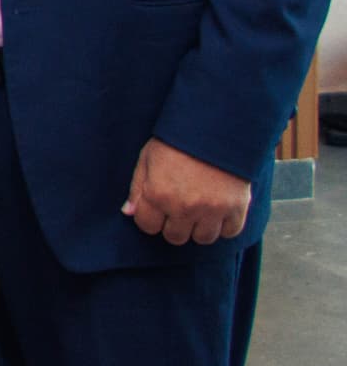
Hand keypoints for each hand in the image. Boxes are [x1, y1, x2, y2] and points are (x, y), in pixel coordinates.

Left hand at [123, 137, 251, 244]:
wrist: (217, 127)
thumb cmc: (177, 141)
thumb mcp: (148, 158)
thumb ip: (137, 188)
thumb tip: (129, 213)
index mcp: (158, 194)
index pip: (148, 227)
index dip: (151, 218)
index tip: (158, 208)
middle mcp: (184, 207)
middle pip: (175, 237)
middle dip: (174, 224)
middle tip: (179, 207)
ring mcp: (212, 210)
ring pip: (203, 239)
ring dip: (199, 228)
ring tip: (200, 209)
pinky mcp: (237, 208)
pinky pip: (230, 232)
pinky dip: (225, 225)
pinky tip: (219, 210)